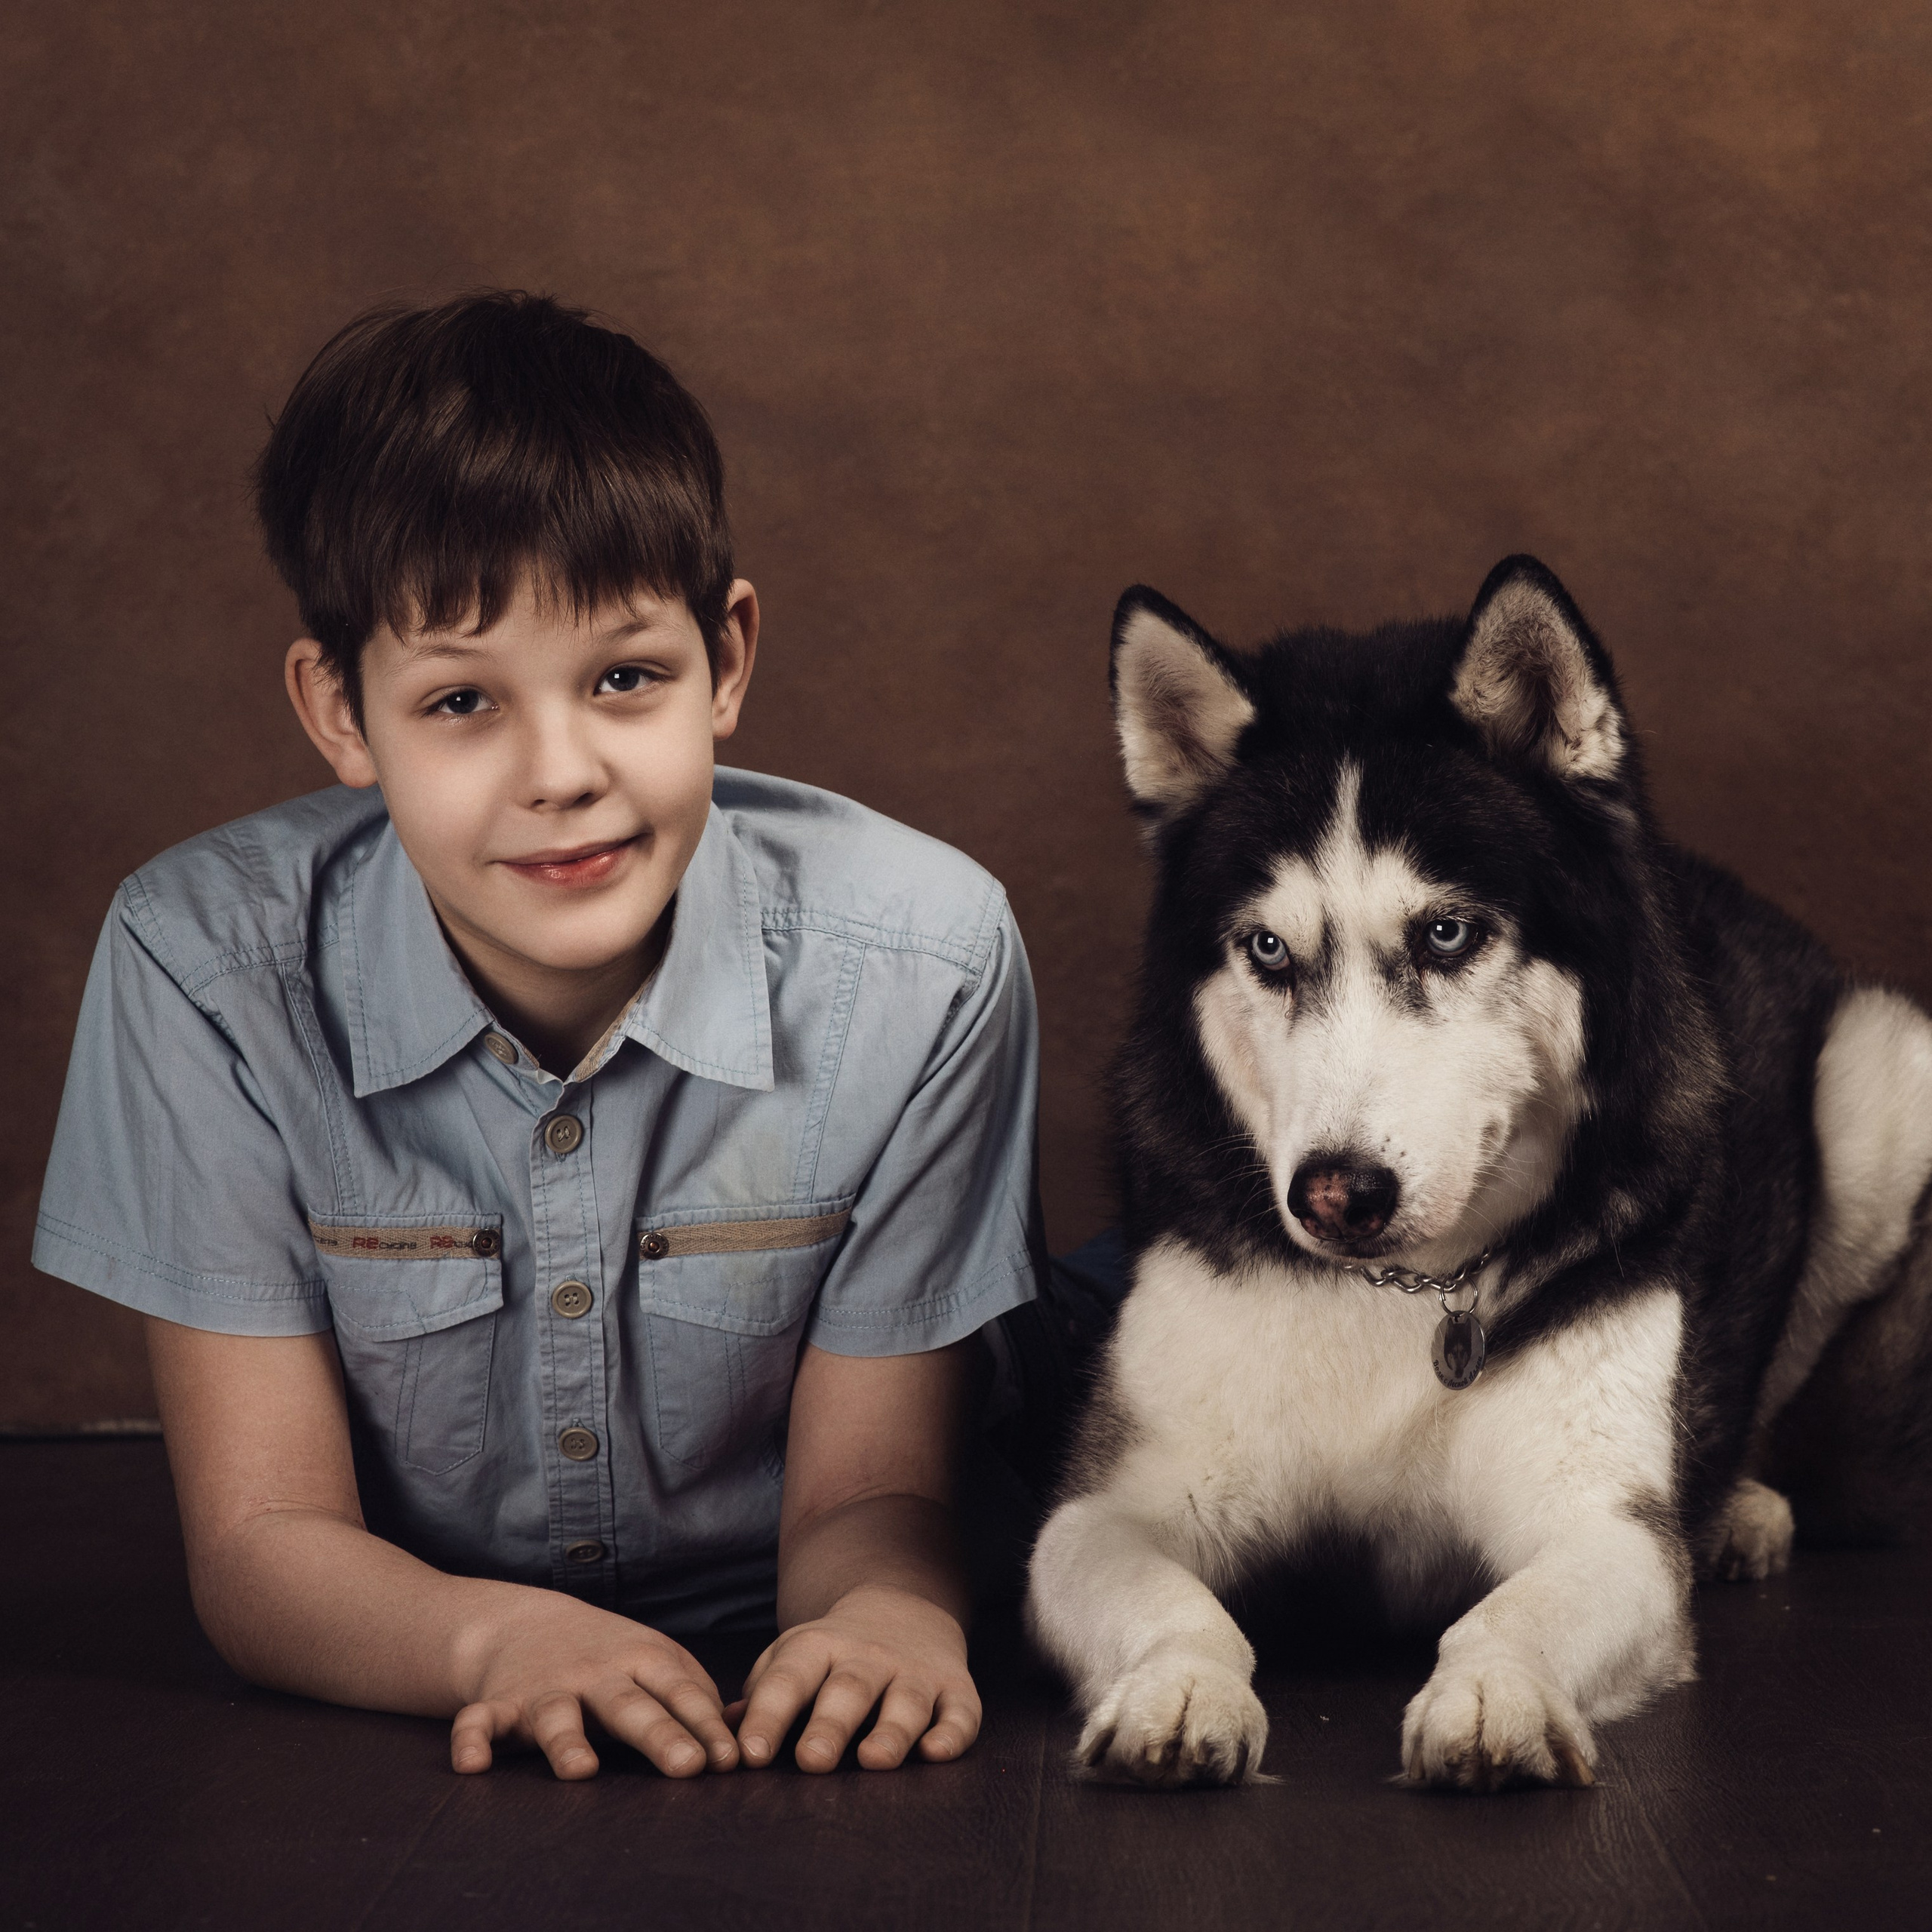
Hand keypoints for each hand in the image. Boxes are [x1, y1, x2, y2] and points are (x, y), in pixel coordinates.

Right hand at [449, 1591, 739, 1779]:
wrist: (522, 1622)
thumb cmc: (608, 1654)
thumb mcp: (656, 1660)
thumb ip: (694, 1696)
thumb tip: (740, 1736)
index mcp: (640, 1660)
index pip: (679, 1693)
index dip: (705, 1725)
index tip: (730, 1761)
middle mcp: (595, 1673)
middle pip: (630, 1706)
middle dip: (661, 1735)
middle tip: (689, 1767)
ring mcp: (546, 1688)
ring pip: (556, 1716)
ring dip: (567, 1742)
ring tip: (581, 1770)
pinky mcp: (500, 1703)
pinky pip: (480, 1722)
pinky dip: (472, 1739)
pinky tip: (472, 1764)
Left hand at [734, 1583, 980, 1771]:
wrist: (901, 1609)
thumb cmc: (830, 1656)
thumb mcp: (791, 1657)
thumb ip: (760, 1693)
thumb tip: (723, 1732)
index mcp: (817, 1647)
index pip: (789, 1678)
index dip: (768, 1715)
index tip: (750, 1755)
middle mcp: (868, 1657)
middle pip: (848, 1689)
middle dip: (830, 1726)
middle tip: (812, 1762)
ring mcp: (915, 1672)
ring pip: (906, 1702)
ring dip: (892, 1732)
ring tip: (874, 1761)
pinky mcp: (956, 1689)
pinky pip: (960, 1712)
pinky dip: (952, 1733)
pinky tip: (936, 1753)